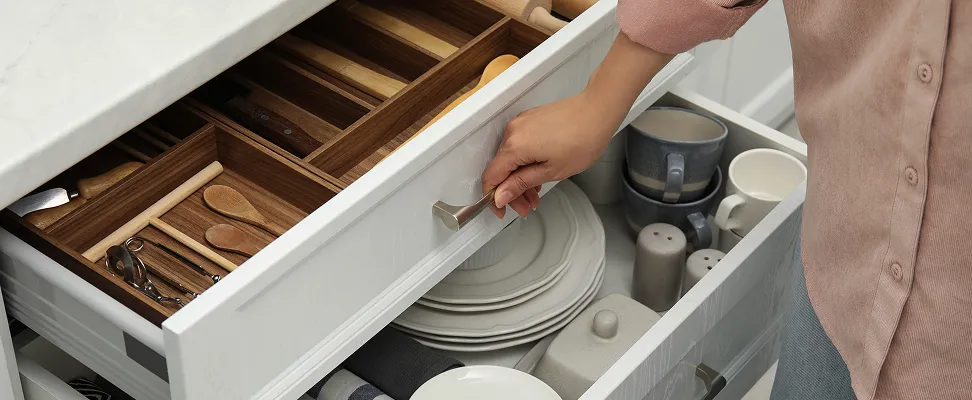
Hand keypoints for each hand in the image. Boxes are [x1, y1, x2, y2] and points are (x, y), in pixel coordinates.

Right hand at [482, 90, 624, 218]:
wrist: (598, 112)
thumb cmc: (582, 140)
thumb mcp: (551, 171)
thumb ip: (521, 184)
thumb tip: (501, 196)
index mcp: (515, 146)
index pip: (491, 177)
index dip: (493, 198)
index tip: (502, 210)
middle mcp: (513, 132)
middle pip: (501, 169)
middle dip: (512, 191)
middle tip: (526, 207)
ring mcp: (521, 124)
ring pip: (511, 158)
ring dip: (520, 178)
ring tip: (535, 194)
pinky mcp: (530, 120)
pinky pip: (519, 145)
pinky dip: (525, 162)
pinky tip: (537, 173)